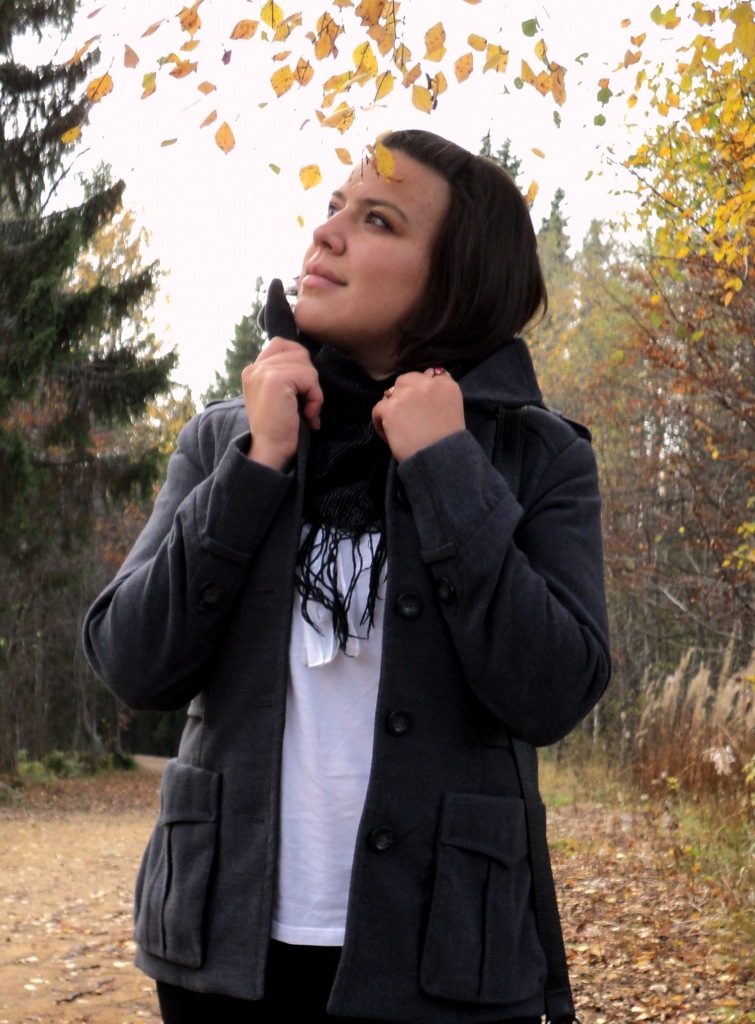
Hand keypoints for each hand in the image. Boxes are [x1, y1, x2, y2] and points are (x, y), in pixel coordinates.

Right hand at [242, 339, 322, 470]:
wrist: (270, 450)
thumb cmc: (280, 428)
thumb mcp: (278, 396)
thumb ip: (286, 375)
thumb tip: (308, 360)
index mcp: (253, 370)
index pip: (283, 344)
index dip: (300, 362)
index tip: (300, 389)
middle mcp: (254, 368)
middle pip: (299, 353)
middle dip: (309, 379)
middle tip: (305, 405)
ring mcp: (263, 372)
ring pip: (306, 366)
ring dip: (313, 391)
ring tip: (306, 411)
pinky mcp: (275, 380)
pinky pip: (309, 378)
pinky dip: (315, 398)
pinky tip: (306, 415)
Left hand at [372, 368, 464, 462]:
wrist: (439, 458)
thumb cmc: (449, 442)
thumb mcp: (454, 410)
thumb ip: (440, 396)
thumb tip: (425, 387)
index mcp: (447, 386)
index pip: (431, 375)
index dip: (423, 388)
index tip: (422, 405)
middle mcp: (428, 384)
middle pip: (408, 379)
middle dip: (405, 394)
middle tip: (407, 415)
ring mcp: (407, 394)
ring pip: (391, 392)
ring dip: (392, 407)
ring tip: (397, 426)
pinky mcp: (390, 407)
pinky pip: (378, 409)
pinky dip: (380, 422)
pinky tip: (389, 435)